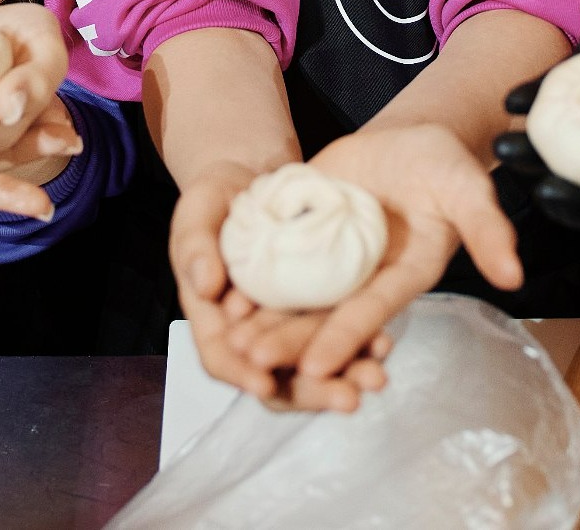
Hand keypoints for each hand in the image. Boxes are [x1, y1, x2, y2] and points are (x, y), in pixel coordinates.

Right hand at [169, 158, 370, 408]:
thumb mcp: (197, 214)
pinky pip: (339, 333)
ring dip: (346, 374)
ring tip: (377, 378)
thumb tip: (205, 287)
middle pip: (278, 378)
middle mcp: (254, 333)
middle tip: (348, 398)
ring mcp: (289, 324)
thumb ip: (195, 247)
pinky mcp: (318, 306)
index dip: (242, 375)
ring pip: (315, 364)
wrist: (250, 181)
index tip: (265, 384)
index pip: (223, 359)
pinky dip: (361, 342)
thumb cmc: (214, 200)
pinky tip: (384, 342)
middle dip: (312, 392)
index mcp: (214, 320)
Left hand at [219, 126, 523, 412]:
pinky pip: (277, 266)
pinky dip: (252, 283)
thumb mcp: (468, 189)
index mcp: (403, 277)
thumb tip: (514, 275)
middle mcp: (363, 278)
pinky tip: (222, 297)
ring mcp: (332, 261)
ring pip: (294, 301)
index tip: (317, 364)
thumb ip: (488, 230)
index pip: (371, 312)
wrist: (409, 140)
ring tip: (231, 340)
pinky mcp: (306, 237)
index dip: (346, 337)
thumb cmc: (444, 167)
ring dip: (265, 323)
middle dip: (290, 342)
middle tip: (253, 361)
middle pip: (324, 318)